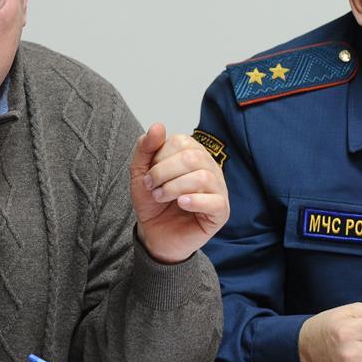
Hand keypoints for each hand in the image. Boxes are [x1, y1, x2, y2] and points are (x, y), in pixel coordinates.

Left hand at [131, 123, 229, 263]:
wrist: (155, 234)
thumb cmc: (153, 202)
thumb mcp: (140, 172)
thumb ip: (145, 148)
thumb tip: (158, 126)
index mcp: (194, 154)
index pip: (182, 142)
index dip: (160, 158)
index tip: (147, 177)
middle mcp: (209, 168)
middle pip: (193, 158)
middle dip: (164, 172)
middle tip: (151, 188)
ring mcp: (218, 189)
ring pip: (204, 177)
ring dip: (174, 187)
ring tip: (161, 197)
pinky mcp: (220, 211)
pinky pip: (215, 201)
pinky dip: (195, 200)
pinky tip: (181, 204)